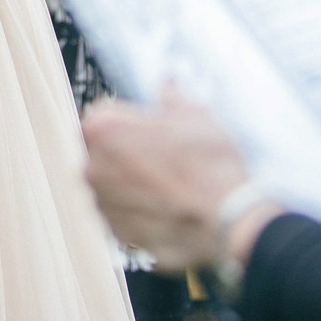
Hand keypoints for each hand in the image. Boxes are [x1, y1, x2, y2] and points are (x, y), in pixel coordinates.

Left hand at [82, 87, 280, 269]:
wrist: (229, 220)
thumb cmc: (209, 164)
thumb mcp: (194, 114)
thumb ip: (171, 96)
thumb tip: (167, 85)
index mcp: (102, 129)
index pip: (104, 117)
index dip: (130, 122)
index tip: (150, 130)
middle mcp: (92, 168)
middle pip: (104, 153)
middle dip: (127, 154)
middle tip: (163, 159)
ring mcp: (104, 206)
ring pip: (113, 187)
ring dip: (133, 185)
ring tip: (170, 187)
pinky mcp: (119, 235)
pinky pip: (125, 216)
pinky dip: (141, 213)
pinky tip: (169, 210)